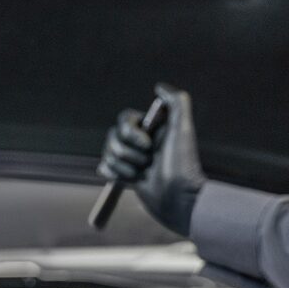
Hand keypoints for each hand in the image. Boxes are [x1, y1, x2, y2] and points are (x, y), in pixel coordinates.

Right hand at [99, 83, 206, 236]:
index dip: (130, 132)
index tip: (147, 145)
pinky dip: (114, 174)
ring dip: (124, 166)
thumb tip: (158, 87)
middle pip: (113, 137)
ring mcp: (134, 159)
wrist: (180, 200)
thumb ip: (176, 101)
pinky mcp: (127, 177)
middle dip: (127, 152)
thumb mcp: (183, 128)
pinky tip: (131, 181)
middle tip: (148, 163)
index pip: (125, 119)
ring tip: (144, 176)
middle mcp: (143, 142)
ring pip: (108, 154)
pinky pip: (105, 168)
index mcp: (153, 128)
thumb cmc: (182, 165)